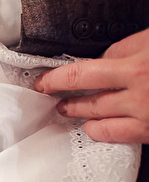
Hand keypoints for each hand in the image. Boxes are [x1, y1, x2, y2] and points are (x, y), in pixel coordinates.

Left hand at [38, 28, 148, 143]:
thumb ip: (128, 48)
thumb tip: (103, 56)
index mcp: (138, 63)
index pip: (87, 66)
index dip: (62, 71)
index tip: (46, 75)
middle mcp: (138, 87)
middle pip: (83, 84)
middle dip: (57, 85)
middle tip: (44, 88)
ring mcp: (142, 111)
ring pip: (95, 110)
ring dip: (74, 108)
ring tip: (63, 108)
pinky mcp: (148, 130)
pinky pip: (114, 133)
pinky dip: (97, 130)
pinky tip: (91, 127)